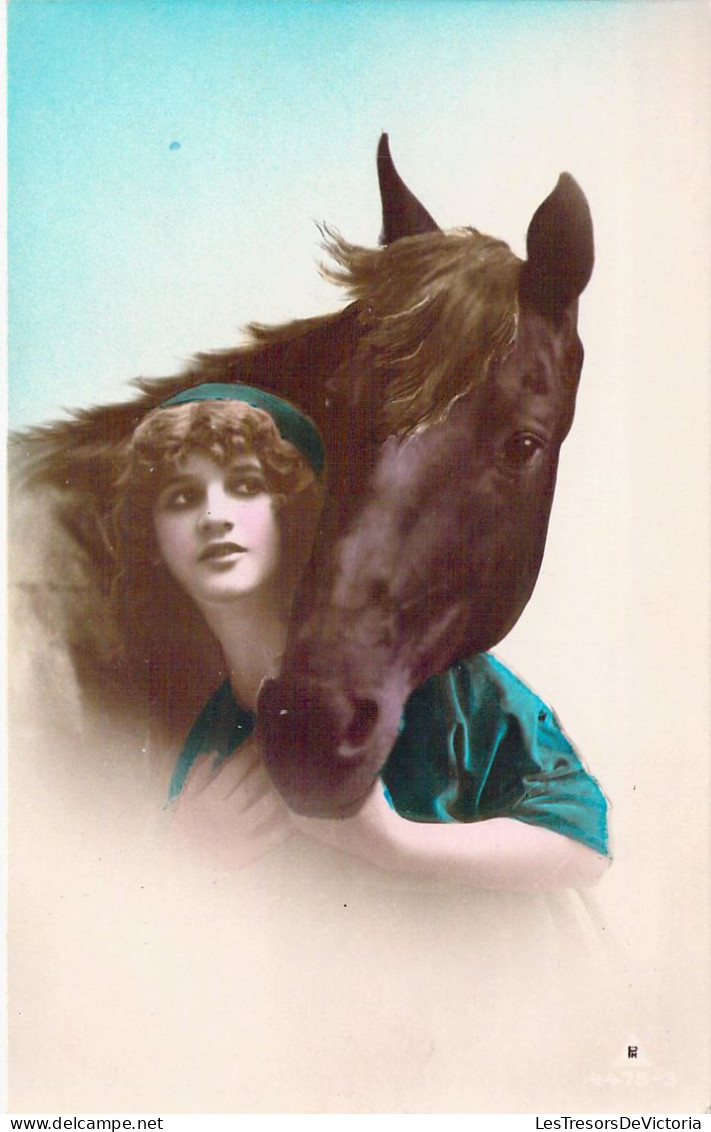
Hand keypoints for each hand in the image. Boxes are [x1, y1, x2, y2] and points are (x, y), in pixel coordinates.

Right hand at [168, 736, 293, 868]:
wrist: (182, 864)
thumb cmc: (187, 825)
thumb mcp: (184, 801)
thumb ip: (197, 775)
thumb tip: (213, 753)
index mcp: (208, 799)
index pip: (232, 771)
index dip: (248, 756)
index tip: (261, 743)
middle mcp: (223, 814)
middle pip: (249, 787)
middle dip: (266, 770)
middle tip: (281, 757)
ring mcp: (235, 833)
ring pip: (261, 809)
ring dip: (276, 795)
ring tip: (291, 782)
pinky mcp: (245, 853)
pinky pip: (268, 840)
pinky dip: (283, 830)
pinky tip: (296, 820)